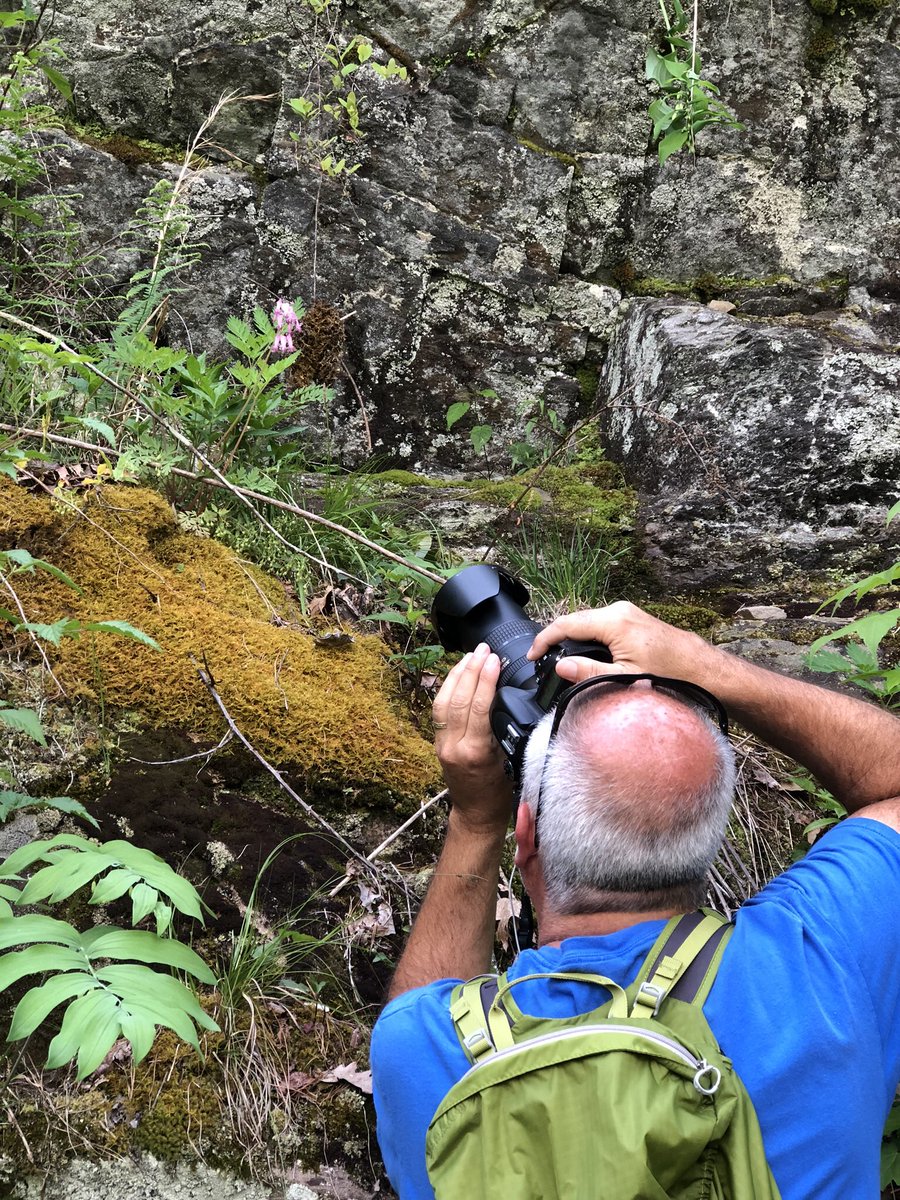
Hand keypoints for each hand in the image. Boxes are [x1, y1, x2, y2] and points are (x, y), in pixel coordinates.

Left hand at [432, 643, 513, 831]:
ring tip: (470, 655)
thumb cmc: (500, 794)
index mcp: (475, 753)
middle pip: (458, 699)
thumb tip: (514, 699)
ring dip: (456, 675)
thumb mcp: (513, 764)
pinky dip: (448, 688)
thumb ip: (509, 733)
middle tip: (483, 649)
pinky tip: (458, 674)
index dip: (485, 680)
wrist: (476, 816)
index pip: (478, 707)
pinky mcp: (438, 742)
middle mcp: (454, 746)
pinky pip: (440, 710)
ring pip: (443, 701)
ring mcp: (442, 744)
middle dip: (470, 670)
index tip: (494, 660)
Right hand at [528, 601, 721, 688]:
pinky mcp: (632, 618)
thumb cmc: (670, 674)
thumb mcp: (624, 678)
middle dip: (556, 640)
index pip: (566, 624)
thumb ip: (588, 672)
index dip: (544, 639)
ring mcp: (627, 612)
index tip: (532, 655)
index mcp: (614, 621)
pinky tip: (586, 655)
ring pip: (588, 623)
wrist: (701, 668)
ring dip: (573, 639)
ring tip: (561, 660)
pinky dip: (588, 638)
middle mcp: (619, 610)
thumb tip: (560, 667)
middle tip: (543, 661)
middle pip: (575, 621)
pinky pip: (601, 624)